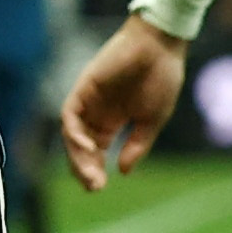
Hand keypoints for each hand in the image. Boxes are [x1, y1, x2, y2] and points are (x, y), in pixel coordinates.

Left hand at [57, 21, 186, 189]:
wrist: (161, 45)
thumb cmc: (162, 77)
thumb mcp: (152, 120)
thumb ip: (137, 145)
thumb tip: (122, 171)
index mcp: (113, 120)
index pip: (95, 150)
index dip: (94, 169)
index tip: (100, 186)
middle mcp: (97, 111)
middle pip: (80, 146)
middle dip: (83, 168)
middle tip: (93, 186)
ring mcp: (89, 99)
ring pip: (72, 134)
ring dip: (77, 156)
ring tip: (90, 174)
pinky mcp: (84, 87)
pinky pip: (69, 115)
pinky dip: (74, 133)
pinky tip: (87, 148)